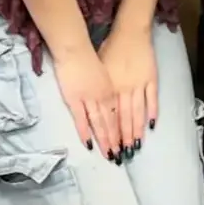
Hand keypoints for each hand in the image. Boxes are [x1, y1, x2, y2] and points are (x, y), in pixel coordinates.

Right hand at [52, 46, 130, 163]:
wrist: (76, 49)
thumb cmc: (91, 58)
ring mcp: (90, 99)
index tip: (128, 143)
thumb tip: (112, 101)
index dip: (124, 130)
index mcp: (112, 90)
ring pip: (100, 123)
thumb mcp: (106, 73)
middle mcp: (104, 96)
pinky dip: (85, 132)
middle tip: (121, 155)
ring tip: (110, 154)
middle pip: (113, 122)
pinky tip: (89, 144)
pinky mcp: (75, 99)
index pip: (120, 114)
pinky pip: (81, 119)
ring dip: (106, 140)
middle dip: (118, 139)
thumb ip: (109, 88)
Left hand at [98, 27, 158, 161]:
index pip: (110, 116)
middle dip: (123, 137)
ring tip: (136, 145)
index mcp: (110, 88)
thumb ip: (101, 88)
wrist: (129, 32)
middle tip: (123, 154)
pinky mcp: (151, 78)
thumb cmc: (110, 48)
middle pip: (124, 118)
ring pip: (138, 112)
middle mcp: (124, 89)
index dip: (110, 133)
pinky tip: (152, 124)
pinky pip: (152, 99)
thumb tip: (98, 105)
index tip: (110, 147)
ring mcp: (139, 84)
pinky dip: (152, 112)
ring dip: (137, 130)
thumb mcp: (100, 69)